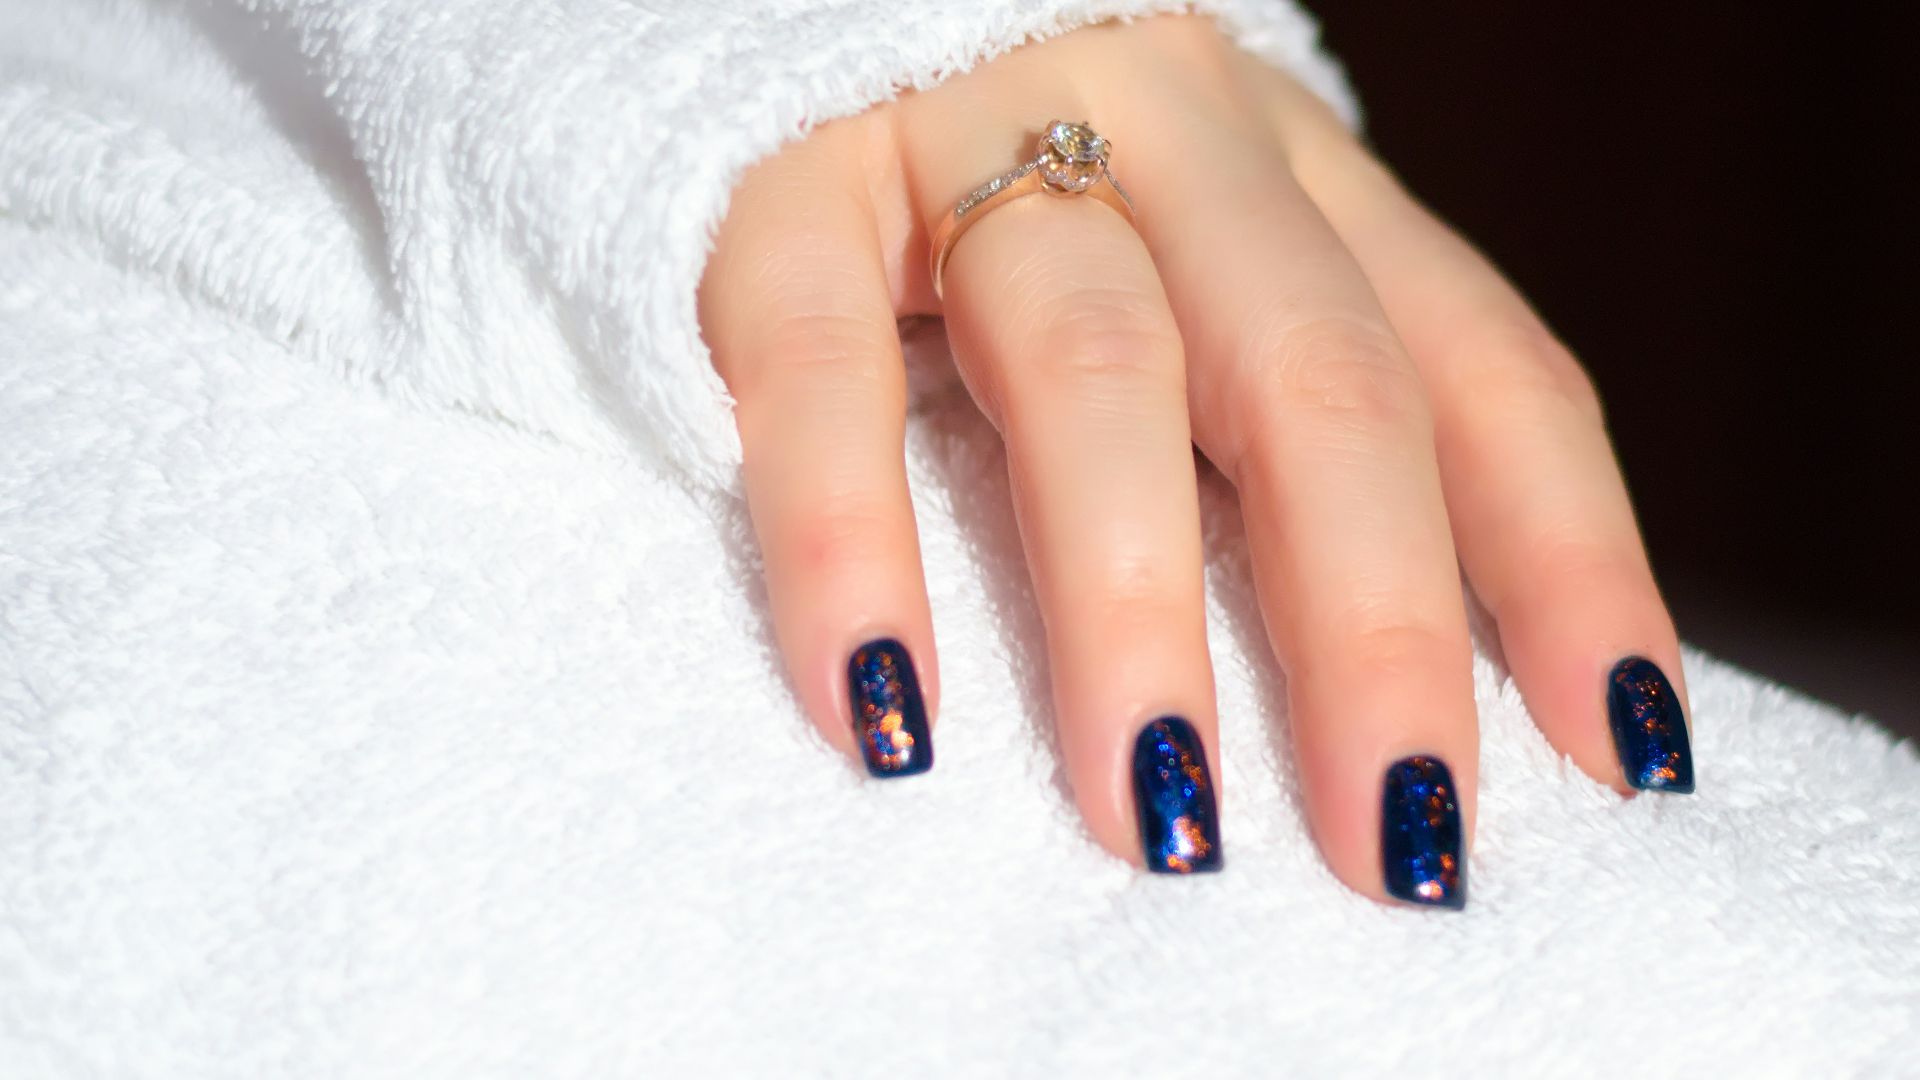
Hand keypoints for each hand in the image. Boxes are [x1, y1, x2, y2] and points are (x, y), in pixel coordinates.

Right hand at [697, 14, 1692, 905]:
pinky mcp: (787, 189)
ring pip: (1095, 363)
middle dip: (1373, 625)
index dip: (1567, 561)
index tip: (1616, 760)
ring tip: (1159, 812)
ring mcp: (978, 143)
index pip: (1480, 364)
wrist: (787, 30)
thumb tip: (1406, 700)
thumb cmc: (1006, 224)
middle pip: (1315, 377)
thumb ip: (1280, 434)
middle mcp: (1173, 136)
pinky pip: (819, 363)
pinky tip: (883, 704)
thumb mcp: (1196, 291)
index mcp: (1300, 183)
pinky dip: (850, 536)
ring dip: (1135, 601)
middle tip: (1391, 842)